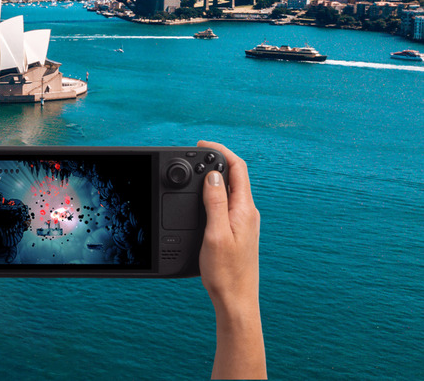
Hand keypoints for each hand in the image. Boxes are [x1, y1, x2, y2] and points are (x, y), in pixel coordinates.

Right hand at [197, 140, 265, 379]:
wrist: (237, 300)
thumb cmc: (226, 272)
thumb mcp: (215, 234)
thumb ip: (215, 202)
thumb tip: (214, 176)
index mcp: (245, 210)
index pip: (238, 169)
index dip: (221, 151)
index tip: (202, 144)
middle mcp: (248, 213)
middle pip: (235, 176)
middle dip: (217, 161)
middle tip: (196, 155)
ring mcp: (245, 222)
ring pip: (231, 190)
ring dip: (216, 178)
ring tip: (197, 173)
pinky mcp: (239, 231)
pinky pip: (228, 203)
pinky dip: (215, 194)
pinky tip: (204, 198)